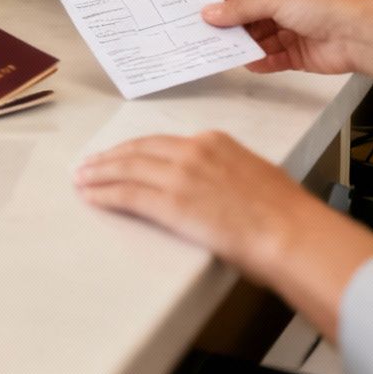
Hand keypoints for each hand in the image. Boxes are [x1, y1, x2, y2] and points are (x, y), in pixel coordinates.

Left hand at [74, 132, 311, 272]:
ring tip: (82, 180)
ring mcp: (179, 175)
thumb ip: (227, 174)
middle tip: (89, 165)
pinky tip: (91, 197)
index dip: (135, 149)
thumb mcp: (254, 176)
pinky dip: (105, 194)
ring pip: (126, 169)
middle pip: (138, 150)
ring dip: (99, 174)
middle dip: (109, 158)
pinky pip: (127, 194)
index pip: (162, 142)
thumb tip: (216, 188)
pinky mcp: (171, 203)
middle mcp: (192, 151)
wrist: (290, 231)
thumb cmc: (284, 213)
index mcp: (214, 142)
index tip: (120, 155)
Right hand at [204, 0, 372, 76]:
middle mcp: (281, 2)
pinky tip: (248, 64)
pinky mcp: (295, 52)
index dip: (217, 0)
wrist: (358, 34)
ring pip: (256, 38)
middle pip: (245, 16)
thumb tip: (209, 13)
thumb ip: (239, 9)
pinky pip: (270, 57)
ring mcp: (288, 28)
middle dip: (228, 26)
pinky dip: (260, 61)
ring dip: (242, 45)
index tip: (193, 11)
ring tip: (220, 53)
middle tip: (201, 36)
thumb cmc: (321, 4)